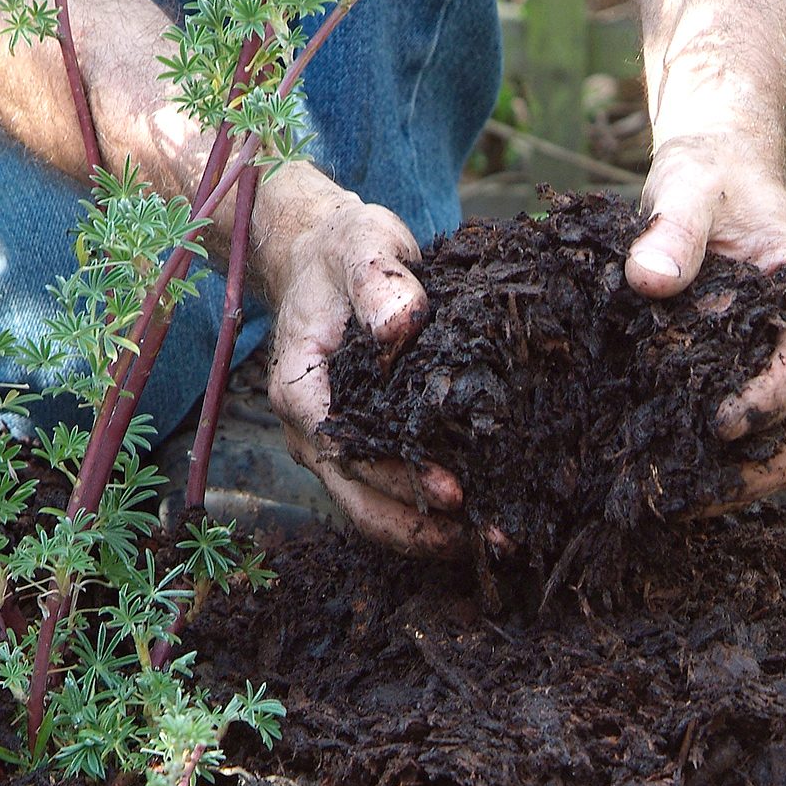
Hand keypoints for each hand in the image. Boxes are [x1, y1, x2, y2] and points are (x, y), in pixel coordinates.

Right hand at [257, 190, 468, 555]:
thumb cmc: (344, 250)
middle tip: (485, 537)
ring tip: (487, 541)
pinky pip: (378, 492)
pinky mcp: (353, 444)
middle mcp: (306, 425)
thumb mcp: (362, 243)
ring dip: (421, 532)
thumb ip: (379, 281)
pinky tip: (471, 521)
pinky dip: (420, 513)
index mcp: (298, 384)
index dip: (391, 475)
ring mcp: (325, 442)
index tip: (451, 491)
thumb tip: (401, 328)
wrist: (322, 256)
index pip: (340, 446)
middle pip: (352, 495)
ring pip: (365, 506)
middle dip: (415, 524)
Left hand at [625, 138, 785, 505]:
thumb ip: (671, 228)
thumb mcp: (689, 185)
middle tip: (699, 494)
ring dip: (746, 477)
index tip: (720, 426)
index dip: (771, 398)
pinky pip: (753, 435)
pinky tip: (666, 475)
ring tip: (677, 501)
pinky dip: (720, 462)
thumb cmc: (711, 177)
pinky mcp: (748, 377)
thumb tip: (647, 281)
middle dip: (769, 469)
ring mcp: (783, 364)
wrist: (716, 176)